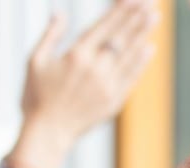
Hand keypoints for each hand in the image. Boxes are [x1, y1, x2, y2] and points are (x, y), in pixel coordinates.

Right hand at [12, 0, 156, 167]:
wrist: (48, 133)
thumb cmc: (37, 97)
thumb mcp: (35, 61)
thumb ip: (50, 35)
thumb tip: (60, 12)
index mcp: (76, 55)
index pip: (103, 27)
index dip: (120, 11)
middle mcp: (95, 68)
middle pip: (121, 38)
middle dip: (136, 18)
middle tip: (151, 4)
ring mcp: (108, 85)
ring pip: (130, 55)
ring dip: (143, 34)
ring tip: (154, 18)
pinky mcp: (115, 100)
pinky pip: (132, 77)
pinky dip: (142, 62)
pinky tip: (150, 48)